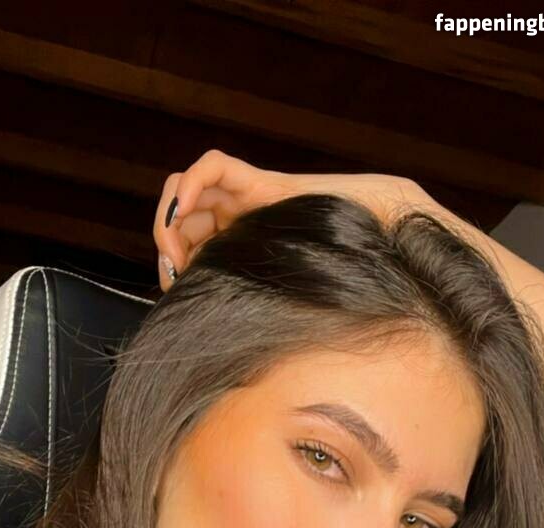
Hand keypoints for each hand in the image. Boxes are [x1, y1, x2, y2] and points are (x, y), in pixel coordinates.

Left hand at [152, 149, 420, 290]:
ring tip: (176, 244)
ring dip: (171, 214)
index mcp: (235, 247)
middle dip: (165, 240)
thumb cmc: (334, 283)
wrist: (377, 249)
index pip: (184, 243)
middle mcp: (236, 219)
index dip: (168, 262)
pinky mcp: (260, 181)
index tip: (175, 288)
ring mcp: (246, 197)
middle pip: (178, 214)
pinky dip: (190, 183)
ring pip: (185, 187)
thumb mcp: (272, 304)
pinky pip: (213, 166)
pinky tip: (184, 209)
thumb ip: (241, 308)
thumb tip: (202, 345)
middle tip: (175, 269)